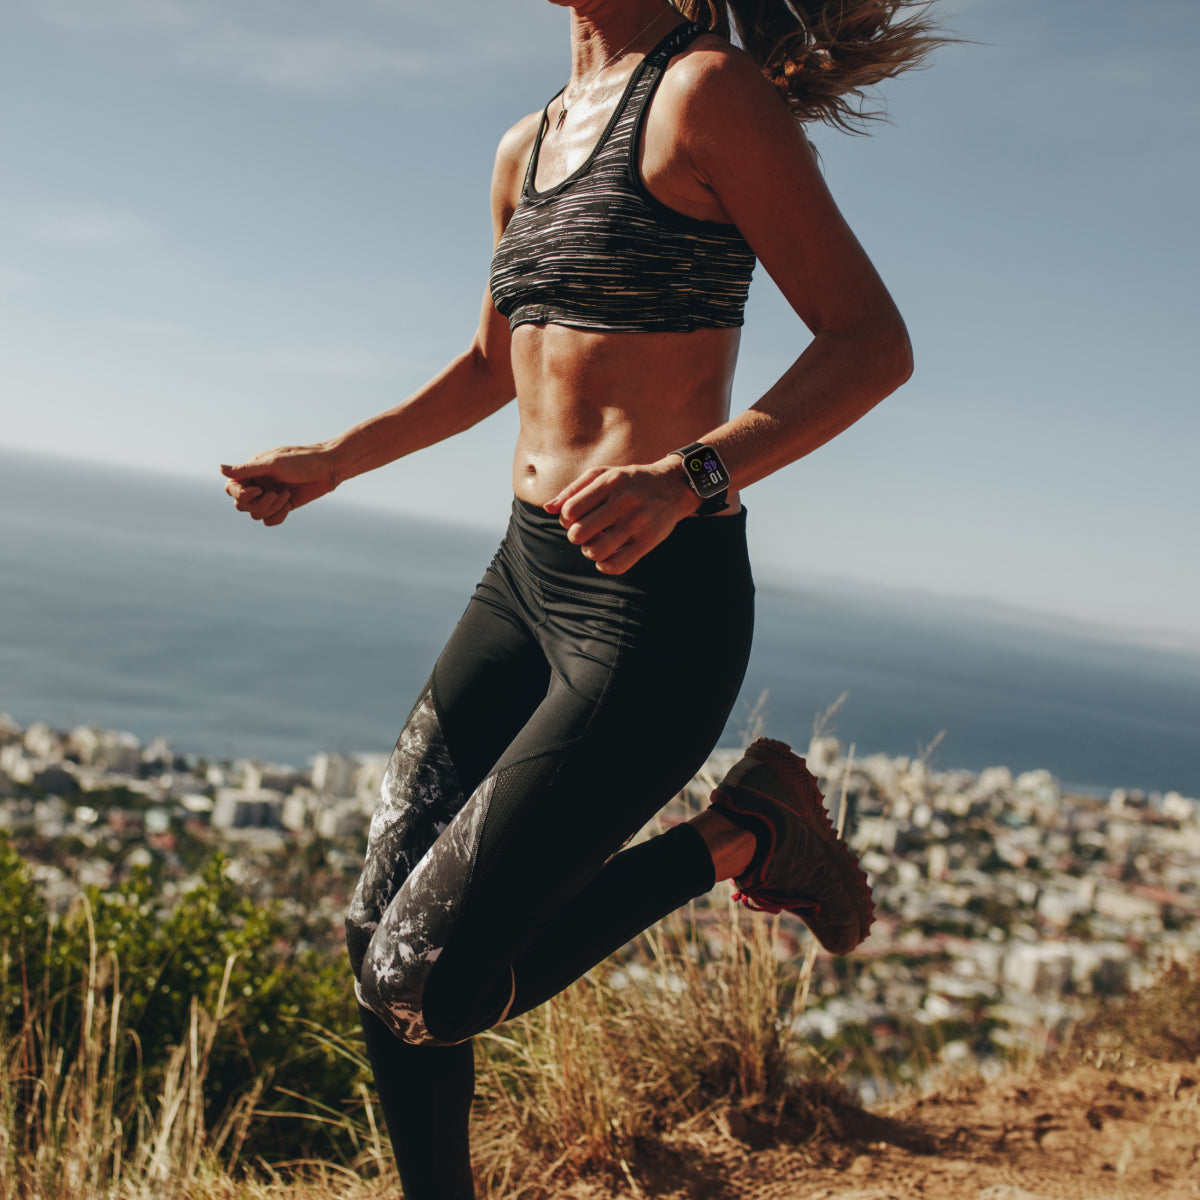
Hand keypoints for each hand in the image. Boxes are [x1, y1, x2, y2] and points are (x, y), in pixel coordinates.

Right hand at [220, 443, 338, 526]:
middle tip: (274, 493)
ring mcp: (270, 497)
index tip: (258, 490)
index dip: (240, 494)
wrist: (327, 468)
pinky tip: (289, 504)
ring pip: (255, 514)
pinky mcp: (283, 507)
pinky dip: (278, 516)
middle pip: (241, 506)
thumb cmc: (301, 460)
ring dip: (271, 508)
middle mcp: (258, 485)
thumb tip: (219, 469)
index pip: (231, 489)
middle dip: (257, 504)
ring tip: (286, 494)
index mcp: (252, 472)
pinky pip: (270, 521)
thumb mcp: (273, 464)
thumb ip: (247, 469)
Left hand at [544, 458, 697, 573]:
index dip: (566, 519)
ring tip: (596, 544)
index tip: (576, 518)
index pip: (570, 511)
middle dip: (576, 537)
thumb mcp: (602, 475)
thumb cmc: (630, 481)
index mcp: (609, 482)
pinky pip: (617, 565)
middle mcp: (624, 501)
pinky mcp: (649, 540)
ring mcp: (637, 522)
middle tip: (585, 533)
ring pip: (595, 551)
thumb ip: (573, 490)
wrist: (673, 486)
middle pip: (578, 534)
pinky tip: (607, 557)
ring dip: (589, 551)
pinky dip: (605, 565)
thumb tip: (547, 509)